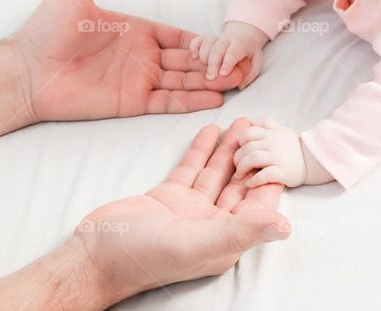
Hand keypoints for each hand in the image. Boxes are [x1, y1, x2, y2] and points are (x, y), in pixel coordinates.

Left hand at [10, 0, 250, 122]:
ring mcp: (139, 80)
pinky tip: (213, 99)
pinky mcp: (132, 102)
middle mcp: (143, 56)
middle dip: (214, 62)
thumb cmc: (46, 30)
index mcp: (136, 31)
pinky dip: (190, 101)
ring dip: (209, 82)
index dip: (201, 40)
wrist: (26, 71)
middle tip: (241, 63)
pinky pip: (167, 102)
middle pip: (188, 60)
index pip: (178, 36)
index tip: (224, 41)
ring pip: (183, 81)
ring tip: (236, 80)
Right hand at [74, 118, 289, 305]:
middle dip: (253, 157)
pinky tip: (210, 129)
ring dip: (230, 148)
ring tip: (243, 122)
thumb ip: (240, 232)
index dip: (270, 176)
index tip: (282, 149)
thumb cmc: (144, 257)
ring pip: (217, 173)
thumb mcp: (196, 243)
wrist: (95, 255)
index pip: (258, 205)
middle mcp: (212, 225)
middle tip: (265, 128)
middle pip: (240, 184)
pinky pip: (192, 168)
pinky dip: (202, 150)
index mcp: (226, 240)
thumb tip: (285, 227)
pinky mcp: (169, 196)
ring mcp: (190, 210)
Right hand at [188, 20, 268, 89]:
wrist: (245, 34)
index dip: (228, 62)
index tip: (223, 74)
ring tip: (203, 68)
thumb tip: (240, 86)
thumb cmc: (250, 52)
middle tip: (210, 78)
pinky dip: (194, 47)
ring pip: (206, 43)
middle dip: (213, 64)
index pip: (234, 52)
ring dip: (203, 56)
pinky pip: (198, 40)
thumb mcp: (256, 62)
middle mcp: (227, 40)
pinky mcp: (206, 38)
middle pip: (218, 49)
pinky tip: (194, 57)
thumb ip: (250, 75)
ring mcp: (216, 38)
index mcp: (241, 44)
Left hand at [232, 118, 306, 187]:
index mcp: (271, 134)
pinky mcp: (282, 173)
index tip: (241, 149)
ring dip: (242, 168)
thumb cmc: (293, 147)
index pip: (248, 133)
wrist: (311, 161)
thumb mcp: (281, 130)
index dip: (241, 141)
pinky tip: (250, 183)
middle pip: (247, 148)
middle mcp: (273, 144)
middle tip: (237, 166)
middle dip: (238, 158)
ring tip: (240, 175)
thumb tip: (250, 120)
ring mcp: (277, 158)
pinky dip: (255, 180)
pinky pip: (265, 175)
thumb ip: (266, 123)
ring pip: (253, 159)